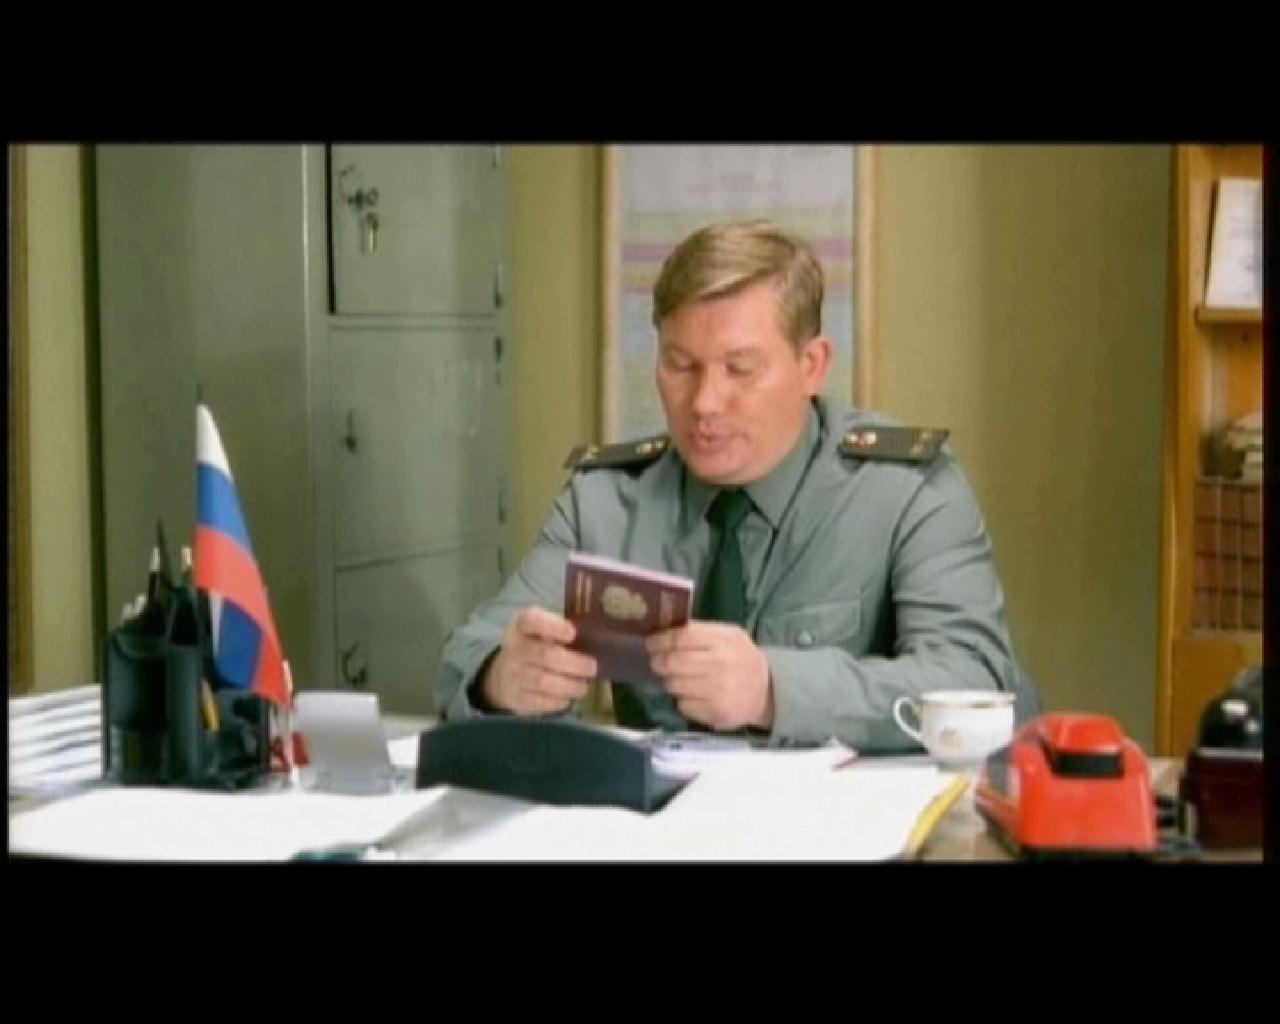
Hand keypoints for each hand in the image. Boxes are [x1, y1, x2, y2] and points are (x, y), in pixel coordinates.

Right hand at [481, 607, 597, 715]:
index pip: (533, 620)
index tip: (573, 633)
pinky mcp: (515, 698)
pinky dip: (559, 700)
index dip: (553, 626)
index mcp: (522, 625)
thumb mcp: (542, 630)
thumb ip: (562, 630)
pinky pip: (539, 702)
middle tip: (592, 667)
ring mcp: (511, 674)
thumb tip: (594, 641)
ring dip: (569, 685)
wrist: (504, 674)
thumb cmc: (534, 646)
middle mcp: (513, 648)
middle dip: (574, 663)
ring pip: (543, 681)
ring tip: (583, 686)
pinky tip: (568, 696)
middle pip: (544, 655)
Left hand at [646, 621, 773, 731]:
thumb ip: (700, 631)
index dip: (661, 640)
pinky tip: (694, 694)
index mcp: (724, 642)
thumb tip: (664, 632)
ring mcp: (718, 693)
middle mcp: (721, 667)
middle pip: (673, 663)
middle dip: (658, 662)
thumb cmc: (740, 658)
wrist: (766, 691)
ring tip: (679, 678)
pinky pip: (683, 705)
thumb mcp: (728, 635)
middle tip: (656, 662)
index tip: (651, 643)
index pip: (683, 638)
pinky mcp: (715, 714)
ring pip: (674, 685)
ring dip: (670, 681)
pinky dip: (682, 699)